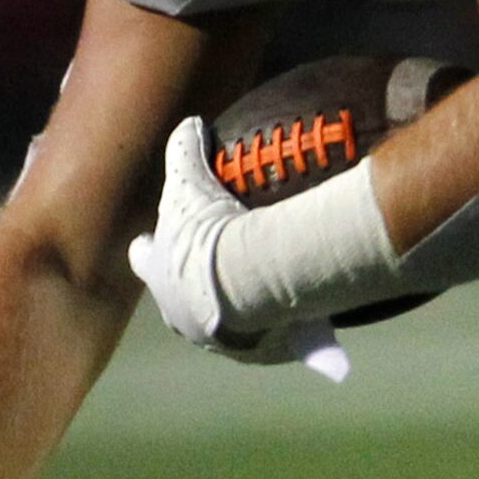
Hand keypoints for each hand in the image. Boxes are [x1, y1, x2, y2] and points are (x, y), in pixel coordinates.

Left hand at [129, 119, 346, 372]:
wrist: (239, 284)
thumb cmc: (208, 231)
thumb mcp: (191, 181)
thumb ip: (184, 149)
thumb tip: (190, 124)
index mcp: (162, 274)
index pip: (147, 259)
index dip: (153, 249)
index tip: (159, 242)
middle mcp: (181, 314)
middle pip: (181, 300)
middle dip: (195, 288)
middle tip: (219, 271)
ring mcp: (217, 339)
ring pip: (229, 328)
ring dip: (246, 317)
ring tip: (275, 302)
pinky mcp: (256, 352)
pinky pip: (285, 345)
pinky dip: (308, 348)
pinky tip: (332, 354)